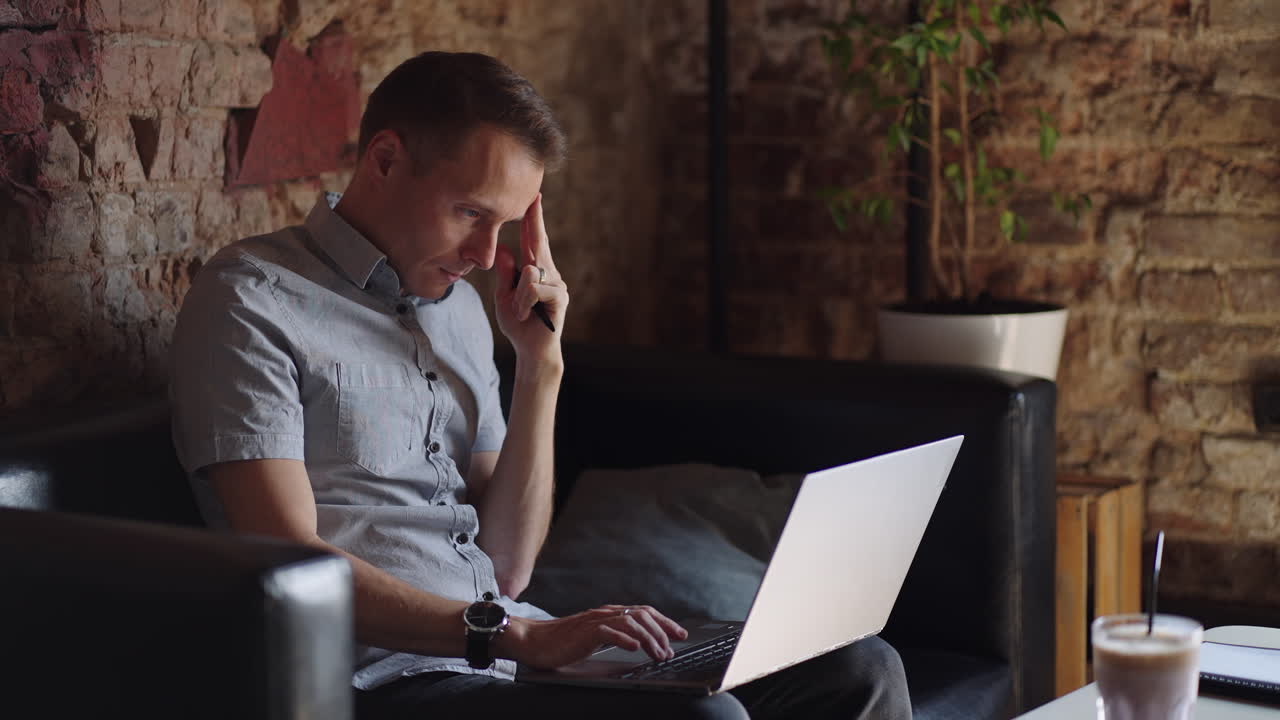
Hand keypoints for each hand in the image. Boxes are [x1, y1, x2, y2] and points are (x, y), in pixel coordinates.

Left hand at [494, 194, 567, 364]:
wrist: (531, 350)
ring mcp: (557, 284)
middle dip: (535, 220)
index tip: (533, 197)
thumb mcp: (505, 297)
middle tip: (533, 196)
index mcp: (535, 271)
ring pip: (530, 273)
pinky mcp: (560, 298)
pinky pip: (535, 289)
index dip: (532, 219)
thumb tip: (503, 249)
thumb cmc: (519, 324)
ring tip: (519, 312)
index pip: (532, 240)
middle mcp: (549, 273)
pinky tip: (526, 315)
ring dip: (518, 296)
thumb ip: (505, 275)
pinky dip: (524, 303)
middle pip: (539, 242)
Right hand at [503, 605, 688, 669]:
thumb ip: (614, 635)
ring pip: (631, 622)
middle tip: (671, 650)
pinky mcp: (584, 632)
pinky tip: (634, 648)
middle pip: (643, 615)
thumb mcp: (595, 636)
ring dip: (649, 638)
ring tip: (657, 654)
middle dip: (662, 632)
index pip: (644, 612)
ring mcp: (595, 621)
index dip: (665, 621)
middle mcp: (605, 613)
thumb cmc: (562, 641)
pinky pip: (608, 631)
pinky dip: (625, 639)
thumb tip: (640, 643)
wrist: (534, 640)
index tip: (681, 634)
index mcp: (609, 613)